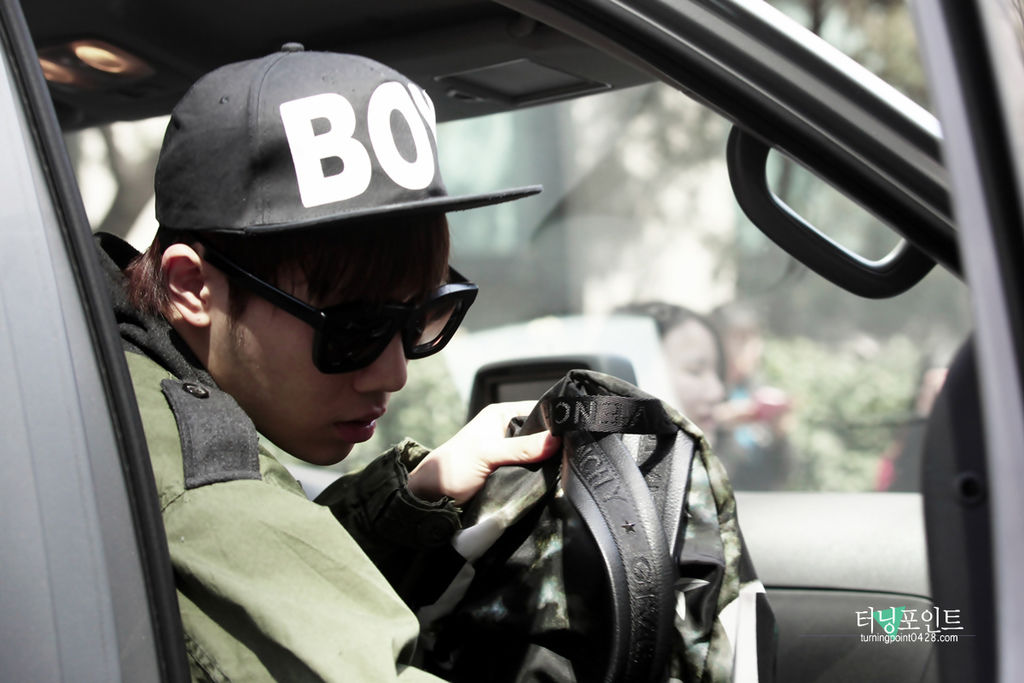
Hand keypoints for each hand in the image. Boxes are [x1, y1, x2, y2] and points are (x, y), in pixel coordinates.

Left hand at [406, 401, 560, 504]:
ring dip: (547, 464)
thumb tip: (555, 441)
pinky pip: (533, 471)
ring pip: (539, 455)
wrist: (433, 498)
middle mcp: (507, 430)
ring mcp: (510, 453)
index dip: (556, 421)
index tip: (576, 433)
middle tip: (574, 456)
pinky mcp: (511, 472)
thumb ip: (521, 448)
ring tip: (566, 470)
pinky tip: (553, 481)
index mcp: (501, 415)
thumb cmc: (453, 468)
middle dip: (554, 446)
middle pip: (542, 435)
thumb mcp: (488, 453)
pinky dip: (540, 476)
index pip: (538, 411)